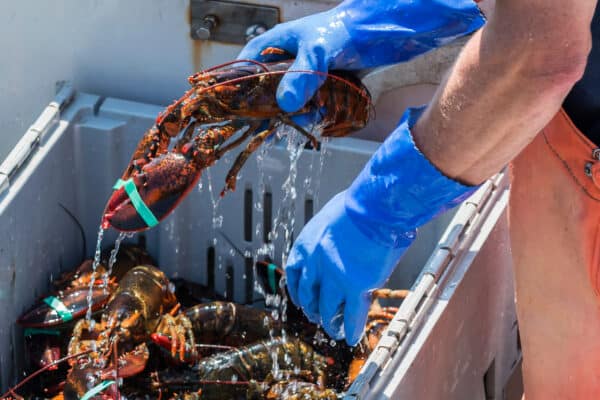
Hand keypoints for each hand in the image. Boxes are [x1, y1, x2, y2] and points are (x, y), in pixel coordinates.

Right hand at [238, 0, 484, 111]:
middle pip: (266, 90)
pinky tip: (322, 114)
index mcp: (274, 44)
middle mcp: (285, 59)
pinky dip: (313, 111)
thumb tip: (285, 105)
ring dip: (296, 113)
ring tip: (309, 116)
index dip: (240, 89)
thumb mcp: (318, 52)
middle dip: (272, 108)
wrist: (381, 32)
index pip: (245, 68)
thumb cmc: (345, 31)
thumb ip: (301, 76)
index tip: (241, 111)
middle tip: (276, 124)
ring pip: (288, 101)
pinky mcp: (320, 83)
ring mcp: (303, 73)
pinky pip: (309, 103)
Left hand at [285, 191, 409, 344]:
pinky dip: (352, 329)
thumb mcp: (333, 216)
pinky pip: (352, 315)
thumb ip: (330, 234)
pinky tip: (352, 337)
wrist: (375, 207)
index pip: (293, 274)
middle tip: (318, 315)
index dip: (296, 290)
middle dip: (312, 308)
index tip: (301, 298)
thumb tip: (338, 239)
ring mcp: (334, 277)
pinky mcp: (356, 286)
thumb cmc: (359, 205)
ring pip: (328, 310)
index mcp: (306, 244)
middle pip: (308, 295)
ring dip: (330, 323)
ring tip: (335, 330)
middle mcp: (314, 264)